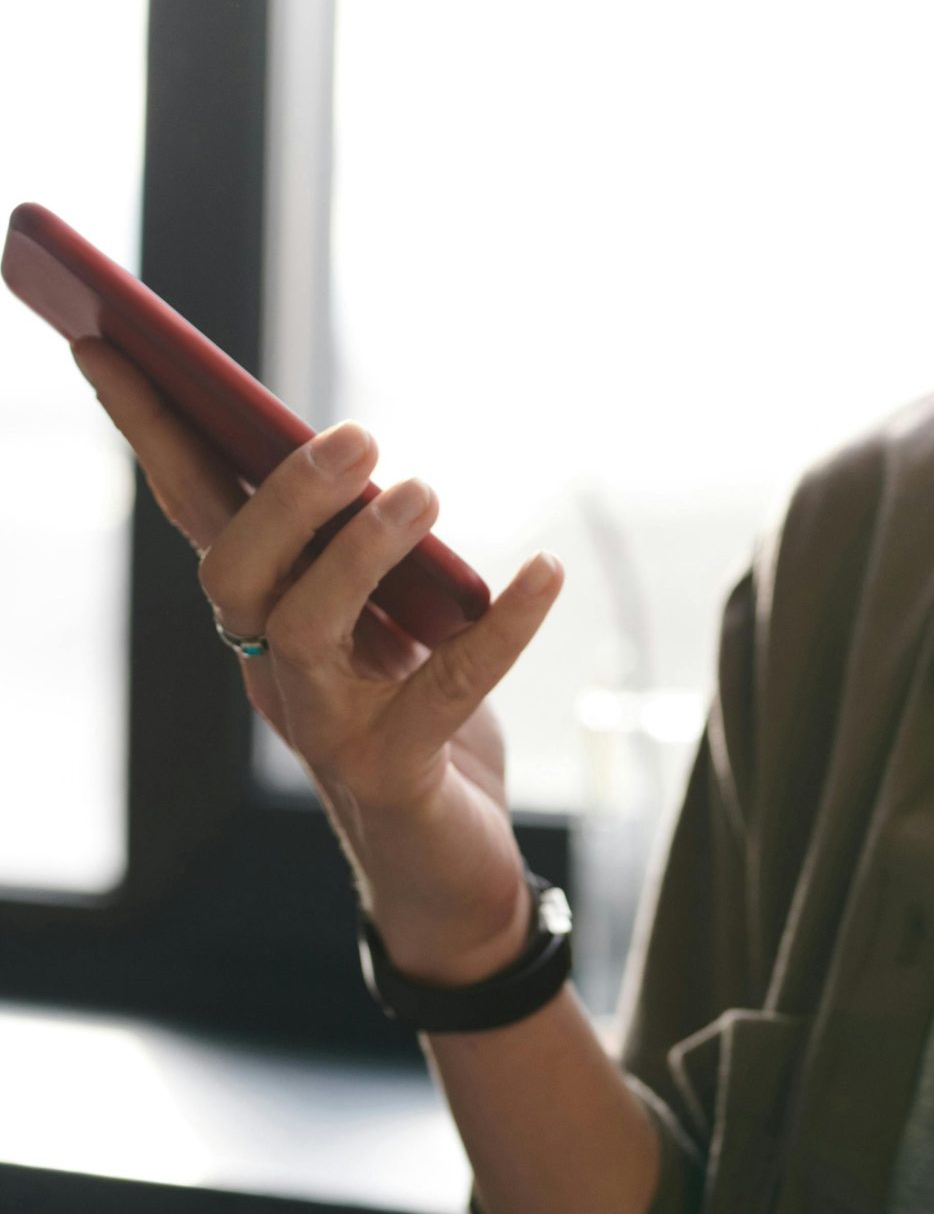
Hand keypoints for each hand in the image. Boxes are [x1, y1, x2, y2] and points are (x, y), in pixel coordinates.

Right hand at [69, 336, 565, 972]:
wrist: (445, 871)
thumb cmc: (412, 716)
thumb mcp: (385, 617)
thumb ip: (361, 547)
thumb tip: (353, 453)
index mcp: (263, 616)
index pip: (192, 510)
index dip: (150, 431)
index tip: (109, 342)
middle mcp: (274, 670)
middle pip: (234, 575)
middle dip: (284, 496)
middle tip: (361, 436)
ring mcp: (324, 730)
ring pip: (304, 633)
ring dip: (364, 552)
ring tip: (427, 494)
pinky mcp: (394, 776)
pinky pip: (442, 694)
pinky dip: (498, 628)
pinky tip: (543, 572)